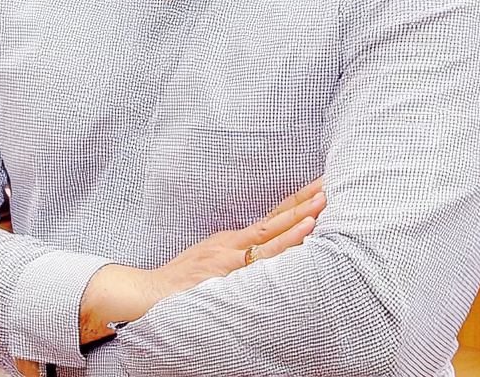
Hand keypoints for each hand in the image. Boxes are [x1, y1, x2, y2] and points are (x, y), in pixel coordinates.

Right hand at [78, 177, 325, 343]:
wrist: (148, 296)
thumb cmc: (180, 284)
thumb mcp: (210, 262)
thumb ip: (235, 257)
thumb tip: (262, 256)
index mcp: (232, 241)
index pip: (273, 216)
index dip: (297, 201)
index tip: (321, 186)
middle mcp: (234, 244)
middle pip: (277, 218)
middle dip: (306, 201)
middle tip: (332, 183)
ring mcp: (232, 257)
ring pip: (274, 234)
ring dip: (300, 217)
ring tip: (323, 201)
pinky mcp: (229, 271)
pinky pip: (265, 256)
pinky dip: (286, 242)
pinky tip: (304, 233)